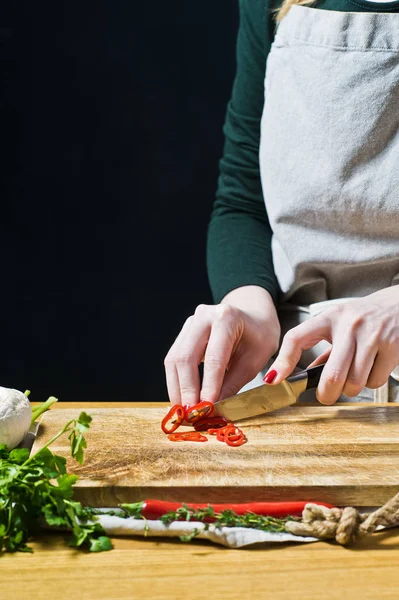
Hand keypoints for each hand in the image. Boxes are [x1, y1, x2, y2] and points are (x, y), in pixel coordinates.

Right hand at [164, 286, 280, 405]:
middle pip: (185, 357)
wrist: (253, 315)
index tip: (207, 409)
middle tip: (191, 415)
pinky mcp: (183, 333)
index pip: (214, 357)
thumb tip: (213, 409)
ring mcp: (190, 323)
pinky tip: (182, 398)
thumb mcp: (255, 361)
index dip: (208, 385)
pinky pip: (174, 359)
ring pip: (173, 359)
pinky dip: (176, 381)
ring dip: (177, 388)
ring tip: (184, 412)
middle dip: (186, 389)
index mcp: (226, 317)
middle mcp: (203, 316)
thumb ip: (233, 384)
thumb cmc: (259, 336)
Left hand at [265, 287, 398, 404]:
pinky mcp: (393, 346)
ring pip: (355, 383)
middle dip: (326, 394)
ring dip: (351, 389)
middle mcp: (349, 325)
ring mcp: (372, 335)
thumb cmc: (364, 317)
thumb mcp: (338, 324)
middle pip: (332, 375)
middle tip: (326, 395)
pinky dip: (371, 382)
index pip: (297, 338)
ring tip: (354, 375)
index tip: (274, 380)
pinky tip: (372, 367)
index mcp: (329, 318)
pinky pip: (375, 381)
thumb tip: (301, 376)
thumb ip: (321, 348)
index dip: (283, 361)